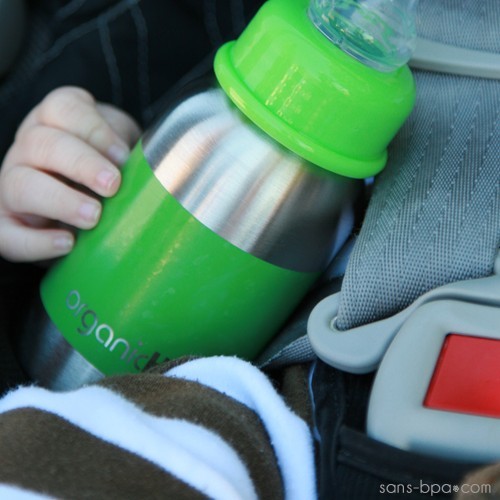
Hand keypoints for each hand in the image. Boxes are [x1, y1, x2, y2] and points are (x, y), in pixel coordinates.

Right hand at [0, 87, 140, 261]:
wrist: (79, 211)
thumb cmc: (105, 173)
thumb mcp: (119, 151)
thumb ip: (128, 152)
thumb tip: (152, 169)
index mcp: (57, 122)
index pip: (63, 108)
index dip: (93, 129)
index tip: (122, 156)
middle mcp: (29, 148)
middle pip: (42, 143)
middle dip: (81, 164)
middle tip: (112, 185)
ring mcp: (13, 185)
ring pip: (21, 184)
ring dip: (60, 200)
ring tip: (93, 217)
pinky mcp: (7, 224)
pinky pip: (5, 234)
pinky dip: (34, 241)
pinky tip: (67, 244)